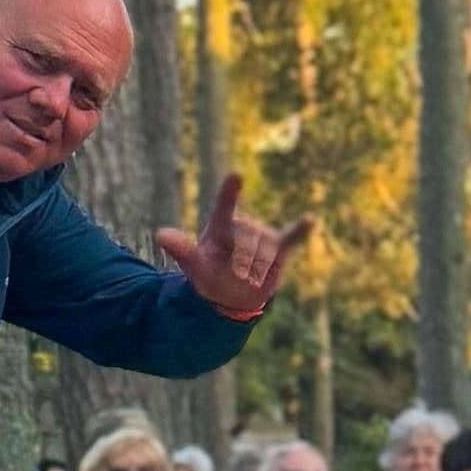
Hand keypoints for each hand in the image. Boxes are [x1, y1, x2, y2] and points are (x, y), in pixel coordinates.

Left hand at [156, 170, 303, 326]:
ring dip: (257, 270)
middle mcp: (242, 226)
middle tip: (236, 275)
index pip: (225, 207)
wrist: (232, 295)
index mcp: (221, 225)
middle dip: (242, 264)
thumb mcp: (194, 266)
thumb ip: (181, 250)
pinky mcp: (278, 247)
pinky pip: (290, 237)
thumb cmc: (210, 275)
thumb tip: (161, 234)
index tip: (236, 175)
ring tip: (250, 277)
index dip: (230, 192)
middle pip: (247, 242)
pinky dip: (300, 230)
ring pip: (264, 252)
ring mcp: (262, 236)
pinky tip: (310, 220)